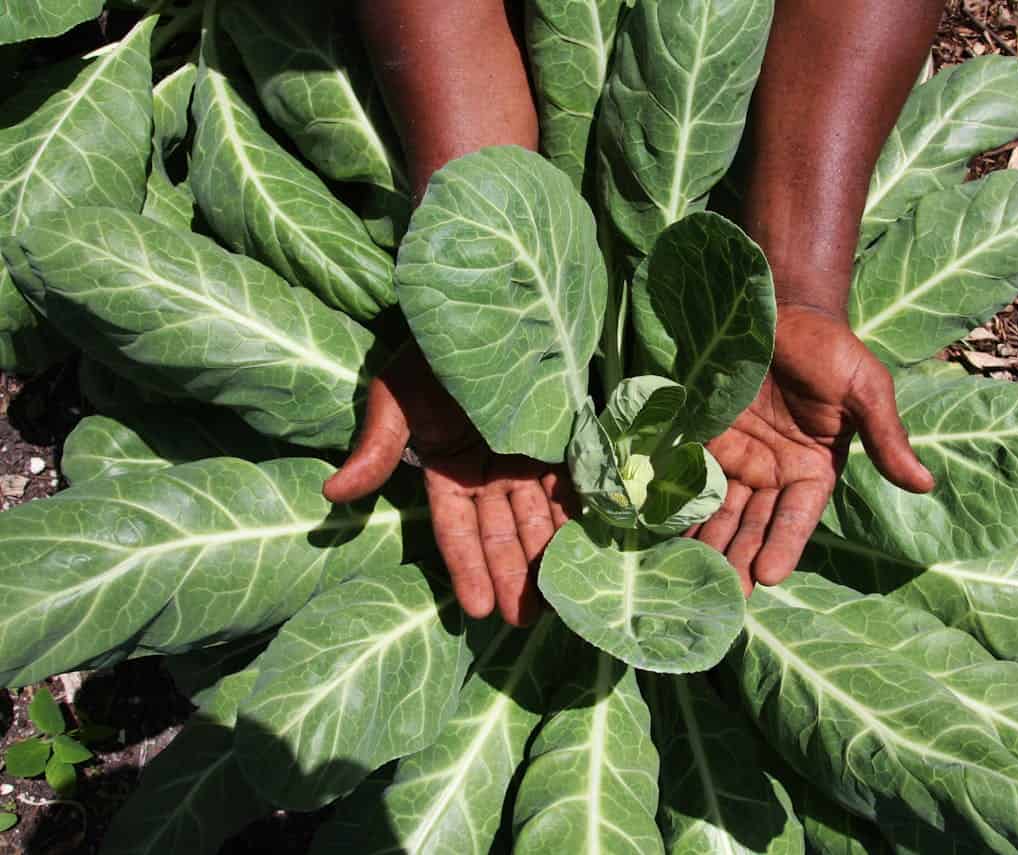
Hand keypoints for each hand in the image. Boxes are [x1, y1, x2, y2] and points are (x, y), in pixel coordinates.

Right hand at [323, 346, 574, 626]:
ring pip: (539, 515)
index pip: (456, 530)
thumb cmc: (431, 349)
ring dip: (548, 555)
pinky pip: (572, 481)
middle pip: (503, 532)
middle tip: (528, 619)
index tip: (478, 610)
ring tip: (561, 597)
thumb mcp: (396, 398)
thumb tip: (333, 494)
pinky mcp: (561, 436)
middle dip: (514, 575)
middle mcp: (488, 469)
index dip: (467, 569)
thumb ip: (374, 449)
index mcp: (446, 467)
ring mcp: (526, 454)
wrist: (483, 303)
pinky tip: (592, 545)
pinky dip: (580, 513)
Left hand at [693, 305, 933, 591]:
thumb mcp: (865, 390)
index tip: (768, 576)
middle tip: (723, 594)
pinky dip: (679, 504)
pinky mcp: (706, 439)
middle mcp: (774, 473)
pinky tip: (664, 531)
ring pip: (720, 510)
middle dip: (739, 558)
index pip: (797, 518)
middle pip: (754, 524)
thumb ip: (886, 438)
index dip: (783, 545)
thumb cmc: (830, 349)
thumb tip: (925, 484)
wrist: (781, 310)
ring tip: (691, 574)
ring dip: (708, 542)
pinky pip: (691, 477)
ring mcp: (738, 459)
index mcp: (814, 470)